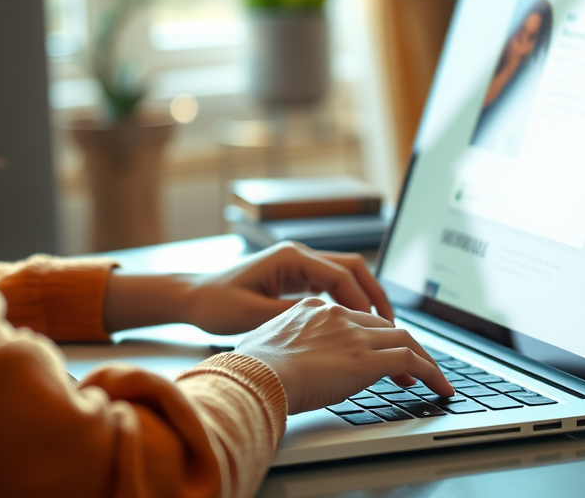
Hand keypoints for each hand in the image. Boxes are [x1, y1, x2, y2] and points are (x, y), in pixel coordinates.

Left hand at [182, 241, 393, 334]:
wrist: (193, 296)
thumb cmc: (216, 303)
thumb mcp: (253, 315)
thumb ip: (292, 317)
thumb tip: (328, 326)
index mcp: (291, 257)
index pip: (341, 275)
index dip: (363, 301)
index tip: (377, 327)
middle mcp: (298, 256)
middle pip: (352, 268)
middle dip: (374, 294)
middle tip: (390, 325)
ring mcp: (298, 265)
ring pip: (345, 276)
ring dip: (364, 298)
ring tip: (379, 328)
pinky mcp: (295, 278)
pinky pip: (331, 285)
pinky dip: (347, 302)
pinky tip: (354, 326)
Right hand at [236, 298, 454, 413]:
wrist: (257, 376)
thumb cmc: (252, 368)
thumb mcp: (267, 346)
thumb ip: (285, 346)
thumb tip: (283, 363)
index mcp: (312, 308)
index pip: (354, 318)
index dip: (372, 337)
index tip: (378, 355)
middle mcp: (337, 315)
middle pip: (384, 326)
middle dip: (401, 346)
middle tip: (411, 368)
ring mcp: (354, 334)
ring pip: (404, 339)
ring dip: (423, 359)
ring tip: (434, 379)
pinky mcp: (369, 358)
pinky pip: (412, 361)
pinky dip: (431, 373)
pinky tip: (439, 387)